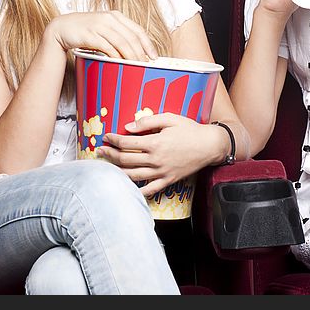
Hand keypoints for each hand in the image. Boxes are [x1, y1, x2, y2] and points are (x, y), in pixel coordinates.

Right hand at [46, 11, 157, 60]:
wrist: (62, 27)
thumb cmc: (86, 31)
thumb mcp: (104, 29)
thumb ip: (118, 36)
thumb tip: (136, 52)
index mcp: (116, 16)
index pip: (137, 30)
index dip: (148, 44)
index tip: (154, 57)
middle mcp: (109, 18)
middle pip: (131, 37)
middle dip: (141, 53)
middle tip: (146, 65)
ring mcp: (99, 25)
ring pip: (121, 42)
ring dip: (131, 56)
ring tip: (136, 66)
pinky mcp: (89, 34)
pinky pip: (107, 46)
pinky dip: (115, 56)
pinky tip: (120, 63)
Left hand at [98, 113, 225, 195]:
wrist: (210, 145)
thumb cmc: (190, 129)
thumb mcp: (169, 118)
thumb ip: (147, 121)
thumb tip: (128, 127)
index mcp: (155, 142)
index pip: (126, 142)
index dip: (113, 139)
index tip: (106, 136)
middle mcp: (156, 159)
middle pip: (125, 159)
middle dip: (109, 154)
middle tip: (100, 151)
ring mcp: (161, 172)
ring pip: (133, 175)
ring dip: (117, 171)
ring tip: (106, 167)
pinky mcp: (168, 180)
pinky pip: (149, 189)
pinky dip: (137, 191)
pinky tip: (126, 190)